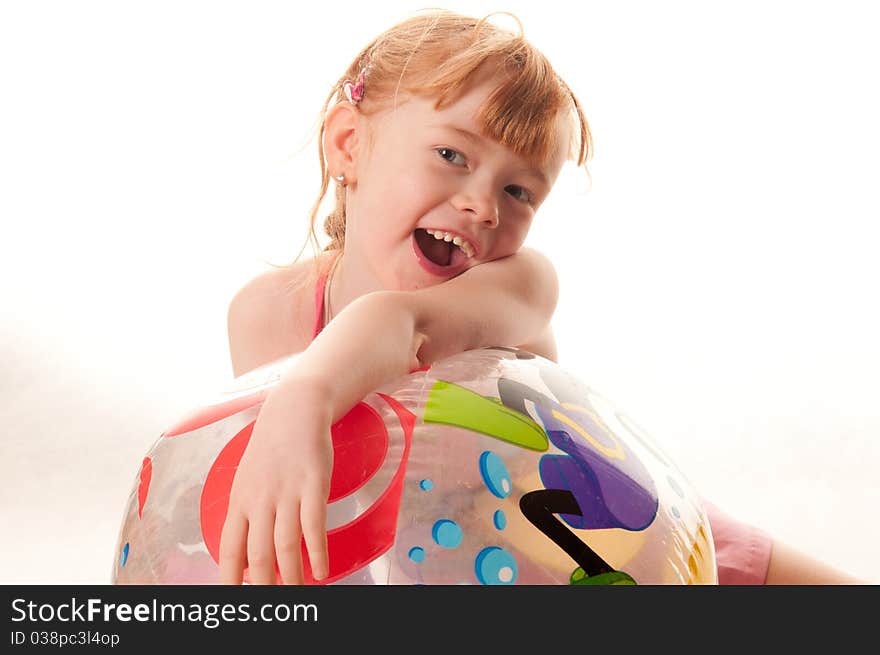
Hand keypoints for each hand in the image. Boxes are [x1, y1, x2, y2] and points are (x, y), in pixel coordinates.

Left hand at [219, 377, 333, 583]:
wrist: (294, 409)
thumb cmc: (273, 446)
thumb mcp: (249, 478)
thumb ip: (247, 512)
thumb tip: (246, 551)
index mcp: (240, 501)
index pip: (230, 548)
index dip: (230, 578)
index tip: (234, 599)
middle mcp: (260, 500)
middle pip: (258, 554)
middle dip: (264, 585)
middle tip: (272, 604)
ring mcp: (287, 493)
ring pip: (285, 545)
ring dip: (292, 575)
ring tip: (299, 593)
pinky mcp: (313, 485)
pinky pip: (313, 526)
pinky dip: (317, 552)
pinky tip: (322, 570)